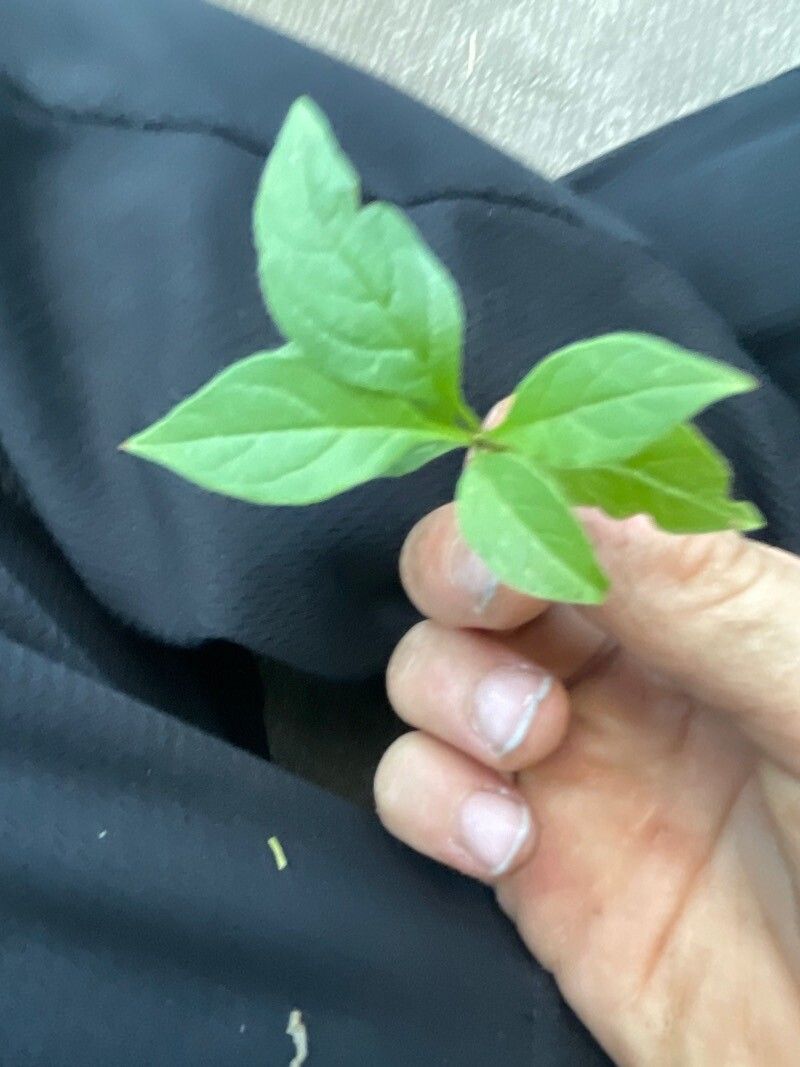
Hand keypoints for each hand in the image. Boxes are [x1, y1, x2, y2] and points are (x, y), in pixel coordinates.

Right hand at [375, 500, 799, 1064]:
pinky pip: (417, 787)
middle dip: (458, 567)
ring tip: (526, 741)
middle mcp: (618, 667)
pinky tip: (504, 839)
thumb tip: (569, 479)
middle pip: (479, 569)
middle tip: (485, 599)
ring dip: (448, 687)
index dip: (526, 474)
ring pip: (431, 668)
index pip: (580, 499)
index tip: (498, 466)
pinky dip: (431, 796)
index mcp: (700, 604)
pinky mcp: (515, 852)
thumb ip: (701, 592)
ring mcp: (559, 758)